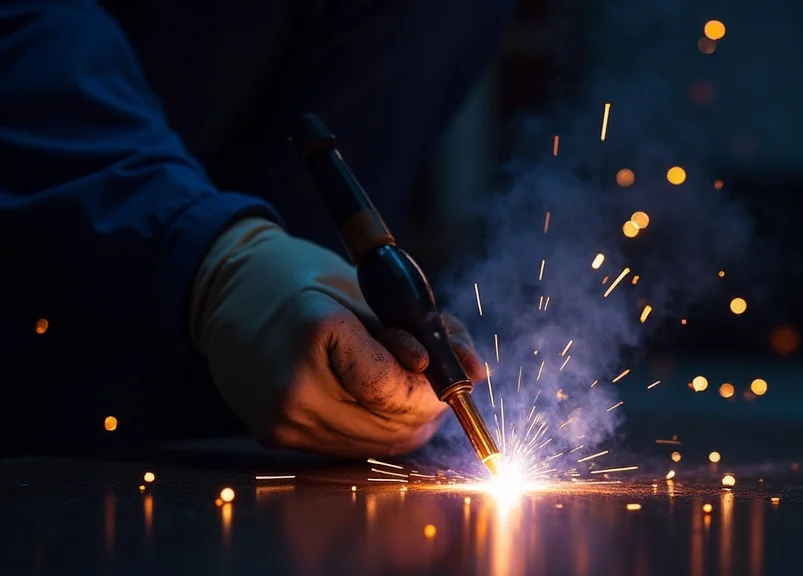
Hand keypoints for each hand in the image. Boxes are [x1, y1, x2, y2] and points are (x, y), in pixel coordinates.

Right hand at [190, 219, 484, 456]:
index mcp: (314, 333)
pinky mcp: (276, 438)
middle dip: (429, 405)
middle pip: (392, 424)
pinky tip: (379, 400)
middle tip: (440, 379)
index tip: (449, 368)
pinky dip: (377, 427)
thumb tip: (476, 372)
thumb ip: (423, 332)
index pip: (396, 386)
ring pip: (378, 444)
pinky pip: (350, 446)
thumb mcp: (368, 289)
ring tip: (408, 385)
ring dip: (407, 420)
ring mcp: (281, 421)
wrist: (223, 290)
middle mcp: (293, 388)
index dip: (434, 382)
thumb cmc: (299, 275)